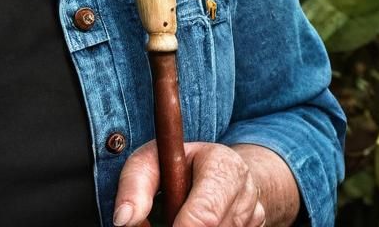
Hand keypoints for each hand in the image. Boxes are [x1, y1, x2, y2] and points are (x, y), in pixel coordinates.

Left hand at [112, 140, 265, 226]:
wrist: (222, 169)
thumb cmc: (181, 163)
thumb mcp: (153, 159)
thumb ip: (136, 183)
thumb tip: (124, 220)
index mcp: (223, 165)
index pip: (206, 213)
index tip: (168, 226)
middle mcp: (245, 190)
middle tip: (168, 217)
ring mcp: (255, 214)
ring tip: (183, 215)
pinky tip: (197, 221)